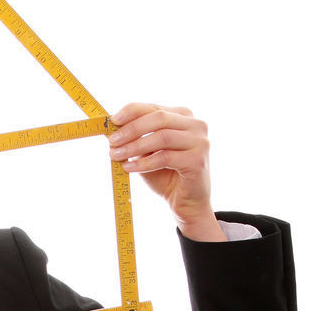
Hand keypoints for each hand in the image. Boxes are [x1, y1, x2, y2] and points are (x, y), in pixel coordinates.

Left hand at [108, 103, 226, 241]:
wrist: (185, 203)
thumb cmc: (165, 175)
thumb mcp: (147, 153)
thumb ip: (136, 138)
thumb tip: (111, 129)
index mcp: (183, 116)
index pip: (154, 107)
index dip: (132, 111)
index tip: (112, 120)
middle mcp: (195, 124)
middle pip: (159, 118)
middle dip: (131, 129)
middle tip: (112, 141)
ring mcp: (199, 141)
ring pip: (162, 137)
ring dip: (135, 146)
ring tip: (115, 155)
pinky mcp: (197, 160)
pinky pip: (165, 157)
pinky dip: (144, 163)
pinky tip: (129, 168)